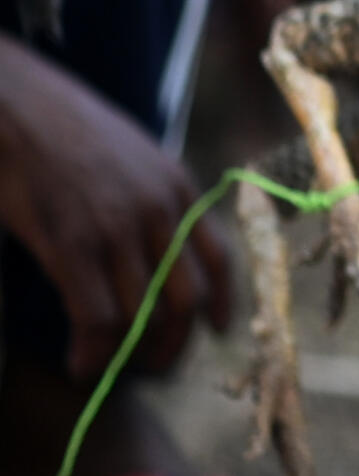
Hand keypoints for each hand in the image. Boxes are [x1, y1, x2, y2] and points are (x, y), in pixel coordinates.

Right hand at [0, 40, 232, 377]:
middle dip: (176, 342)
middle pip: (187, 297)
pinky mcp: (73, 244)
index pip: (220, 257)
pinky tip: (81, 364)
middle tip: (156, 365)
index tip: (218, 330)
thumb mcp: (134, 156)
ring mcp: (118, 229)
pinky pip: (97, 317)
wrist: (20, 105)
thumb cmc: (68, 129)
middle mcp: (160, 210)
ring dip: (132, 355)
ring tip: (112, 370)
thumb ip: (152, 198)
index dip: (223, 302)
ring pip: (144, 315)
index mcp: (179, 187)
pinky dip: (93, 351)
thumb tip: (155, 245)